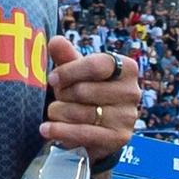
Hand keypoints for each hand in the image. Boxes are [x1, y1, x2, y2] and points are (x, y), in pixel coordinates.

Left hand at [41, 37, 139, 166]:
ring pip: (81, 113)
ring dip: (59, 112)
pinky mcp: (119, 137)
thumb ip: (66, 56)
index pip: (96, 65)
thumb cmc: (87, 93)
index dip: (69, 71)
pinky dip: (60, 131)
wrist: (100, 129)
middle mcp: (132, 91)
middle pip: (84, 90)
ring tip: (53, 112)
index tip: (52, 78)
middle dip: (63, 94)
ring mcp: (127, 116)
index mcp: (126, 68)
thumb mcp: (77, 73)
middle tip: (57, 97)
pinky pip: (83, 133)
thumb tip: (55, 41)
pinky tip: (46, 129)